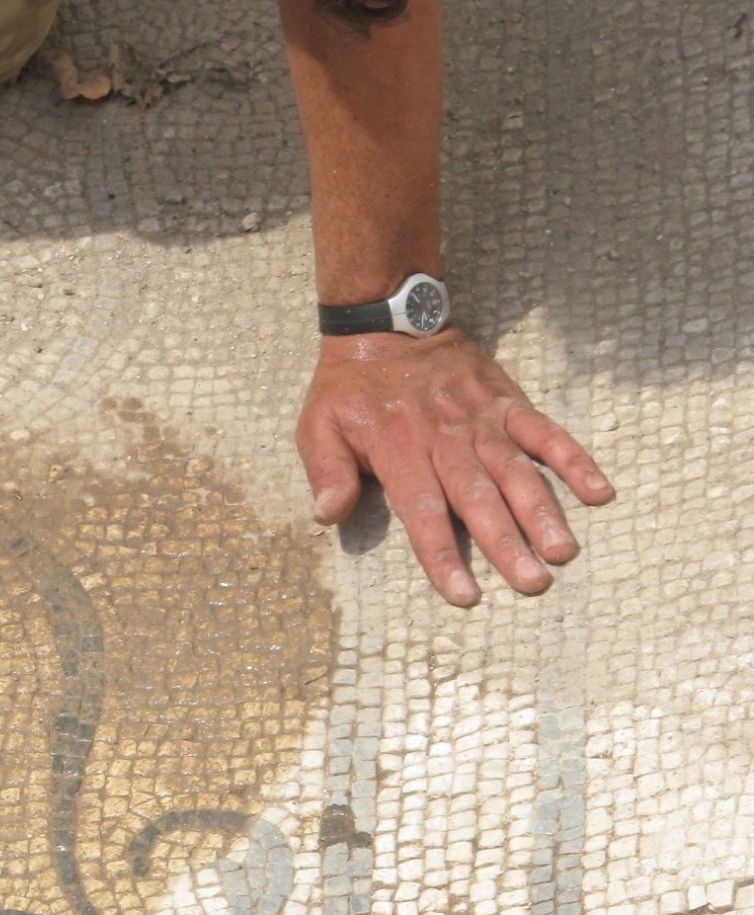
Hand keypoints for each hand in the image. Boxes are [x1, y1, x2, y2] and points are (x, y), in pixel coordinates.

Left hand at [296, 327, 612, 605]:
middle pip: (477, 496)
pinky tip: (599, 490)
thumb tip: (327, 515)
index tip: (464, 595)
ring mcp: (480, 419)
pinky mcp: (506, 401)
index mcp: (397, 447)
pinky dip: (573, 458)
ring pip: (515, 468)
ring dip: (541, 510)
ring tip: (561, 550)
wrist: (385, 321)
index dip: (441, 554)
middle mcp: (443, 437)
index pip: (421, 509)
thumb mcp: (318, 422)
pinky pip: (544, 430)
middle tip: (532, 584)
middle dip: (504, 541)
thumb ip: (326, 469)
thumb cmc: (350, 385)